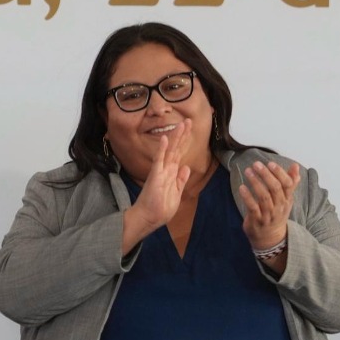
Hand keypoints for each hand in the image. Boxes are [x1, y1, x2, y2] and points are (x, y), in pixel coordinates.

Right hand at [121, 117, 194, 249]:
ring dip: (175, 137)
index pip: (180, 154)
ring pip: (169, 151)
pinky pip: (159, 160)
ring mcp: (160, 171)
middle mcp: (166, 169)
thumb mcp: (177, 193)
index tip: (190, 129)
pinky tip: (164, 138)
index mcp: (171, 173)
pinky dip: (161, 149)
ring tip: (180, 124)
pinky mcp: (155, 176)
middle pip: (176, 149)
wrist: (149, 218)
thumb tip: (186, 167)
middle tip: (188, 121)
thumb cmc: (161, 209)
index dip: (185, 141)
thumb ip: (181, 180)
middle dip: (182, 135)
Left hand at [237, 159, 298, 256]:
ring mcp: (268, 214)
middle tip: (256, 164)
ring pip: (264, 197)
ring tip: (248, 172)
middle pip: (275, 189)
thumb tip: (296, 166)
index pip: (287, 184)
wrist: (270, 238)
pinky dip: (247, 197)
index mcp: (287, 199)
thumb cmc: (277, 213)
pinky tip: (242, 187)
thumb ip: (291, 182)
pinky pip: (252, 207)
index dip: (279, 173)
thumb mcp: (286, 199)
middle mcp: (279, 207)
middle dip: (266, 175)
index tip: (270, 163)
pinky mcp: (257, 220)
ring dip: (255, 183)